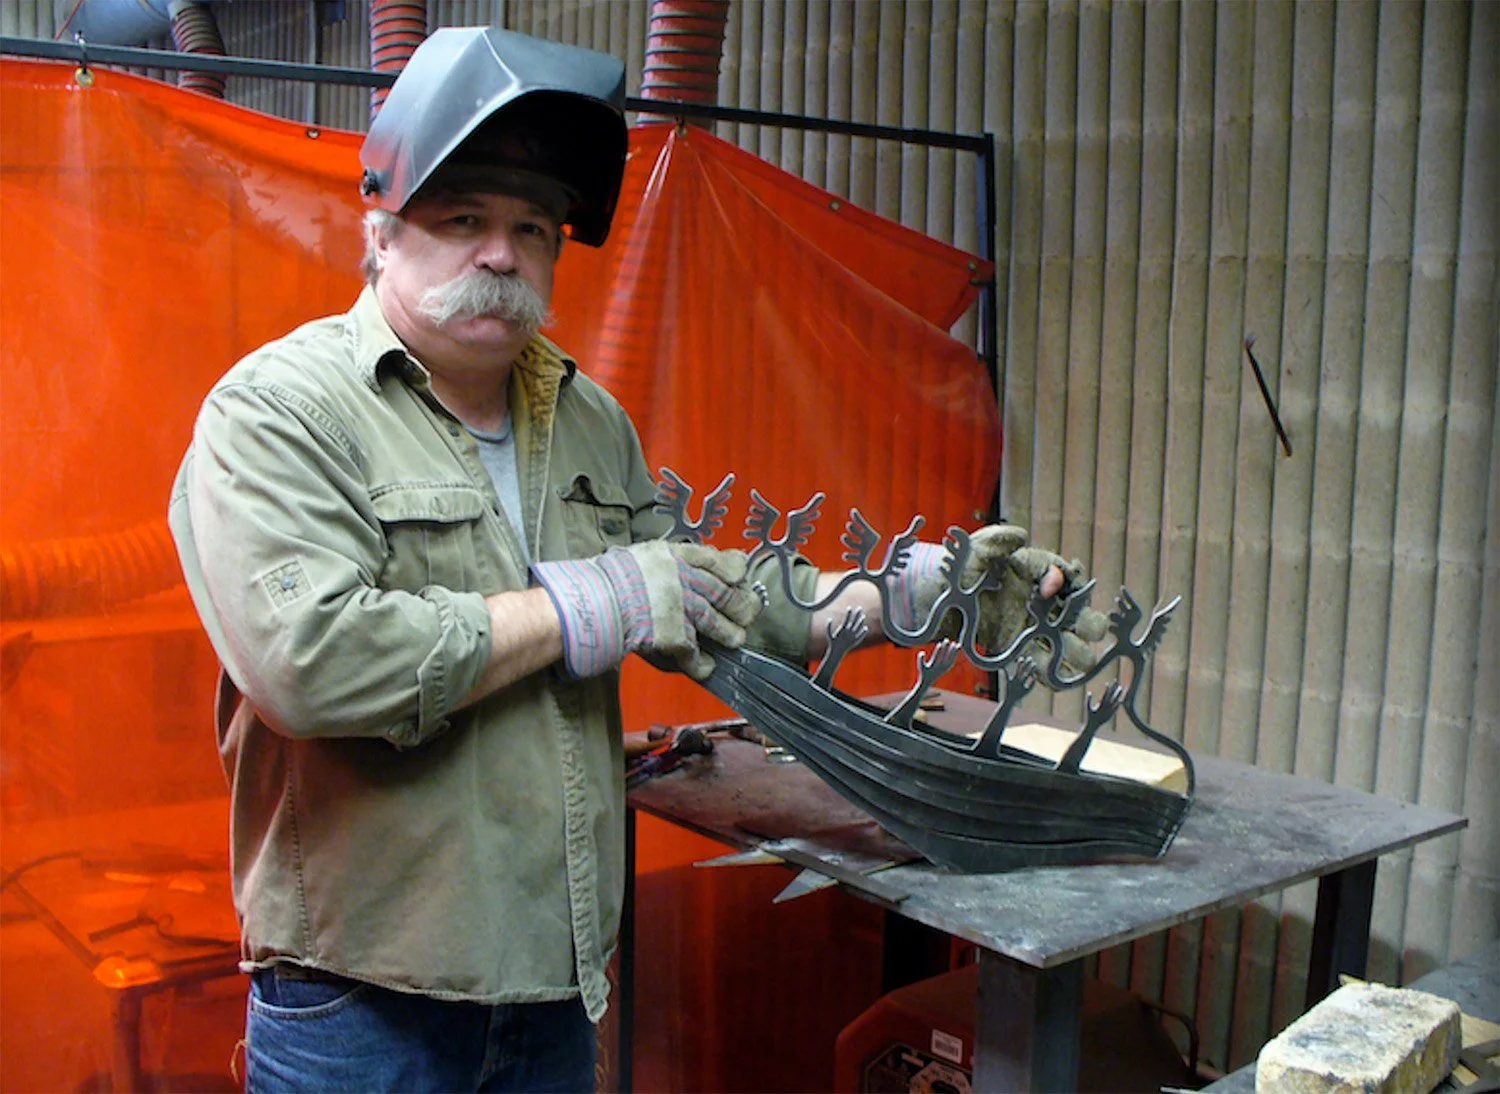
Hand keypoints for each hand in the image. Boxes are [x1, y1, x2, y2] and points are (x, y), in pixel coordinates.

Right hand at [533, 542, 763, 679]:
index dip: (732, 566)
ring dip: (729, 633)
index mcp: (671, 557)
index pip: (711, 559)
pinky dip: (702, 663)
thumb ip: (659, 562)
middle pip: (721, 591)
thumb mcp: (635, 556)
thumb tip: (672, 565)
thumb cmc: (605, 578)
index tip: (743, 572)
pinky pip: (694, 652)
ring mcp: (680, 607)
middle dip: (739, 603)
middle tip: (750, 612)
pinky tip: (708, 668)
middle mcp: (682, 579)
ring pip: (714, 621)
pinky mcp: (673, 635)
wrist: (593, 600)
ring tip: (737, 640)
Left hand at [892, 525, 1108, 674]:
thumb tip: (1021, 538)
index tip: (1047, 586)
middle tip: (1082, 630)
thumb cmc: (970, 564)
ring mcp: (1037, 632)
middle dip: (1090, 626)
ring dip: (1076, 655)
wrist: (946, 592)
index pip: (1074, 582)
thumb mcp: (983, 546)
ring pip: (1073, 651)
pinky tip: (1054, 677)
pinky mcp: (1019, 652)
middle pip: (1088, 622)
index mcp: (1047, 577)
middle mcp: (1050, 607)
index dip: (1067, 583)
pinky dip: (1050, 674)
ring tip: (1078, 659)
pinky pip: (1043, 668)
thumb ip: (1001, 539)